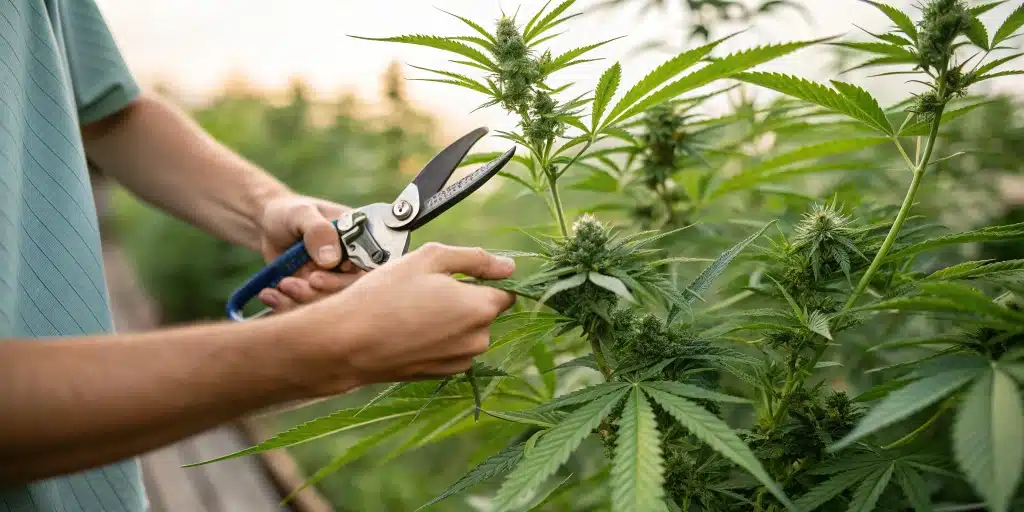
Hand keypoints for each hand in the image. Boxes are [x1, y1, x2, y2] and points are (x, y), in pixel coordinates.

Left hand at [257, 194, 362, 310]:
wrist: (268, 226)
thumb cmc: (290, 214)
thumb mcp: (302, 214)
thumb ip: (319, 231)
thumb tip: (332, 259)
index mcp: (361, 240)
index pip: (367, 267)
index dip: (346, 278)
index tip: (317, 277)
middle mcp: (354, 263)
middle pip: (351, 290)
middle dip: (323, 291)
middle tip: (296, 283)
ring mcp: (336, 280)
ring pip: (330, 303)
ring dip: (303, 299)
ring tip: (282, 284)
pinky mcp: (318, 294)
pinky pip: (310, 309)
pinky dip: (288, 305)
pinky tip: (270, 295)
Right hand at [278, 243, 516, 394]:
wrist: (347, 342)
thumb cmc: (386, 294)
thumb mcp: (430, 258)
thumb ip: (475, 259)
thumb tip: (509, 266)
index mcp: (481, 308)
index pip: (506, 290)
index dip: (483, 278)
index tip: (455, 275)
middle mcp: (479, 339)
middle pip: (484, 310)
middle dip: (464, 298)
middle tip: (424, 289)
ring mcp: (461, 361)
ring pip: (467, 330)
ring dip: (450, 319)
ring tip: (412, 309)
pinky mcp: (442, 374)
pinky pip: (451, 348)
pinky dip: (437, 338)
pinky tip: (409, 329)